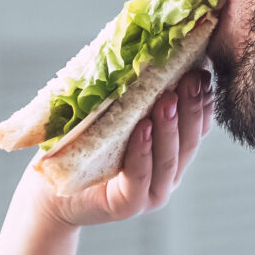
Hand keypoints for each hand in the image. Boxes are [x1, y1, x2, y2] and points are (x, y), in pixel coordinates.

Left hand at [40, 69, 211, 228]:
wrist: (51, 192)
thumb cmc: (81, 149)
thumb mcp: (112, 118)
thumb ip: (133, 98)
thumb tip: (146, 50)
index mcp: (168, 152)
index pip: (195, 127)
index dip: (202, 102)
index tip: (203, 72)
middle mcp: (166, 174)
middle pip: (188, 140)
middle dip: (192, 108)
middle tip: (193, 78)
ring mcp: (150, 192)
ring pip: (169, 158)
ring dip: (171, 127)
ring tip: (168, 99)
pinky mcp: (128, 205)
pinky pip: (140, 177)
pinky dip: (143, 152)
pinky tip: (144, 129)